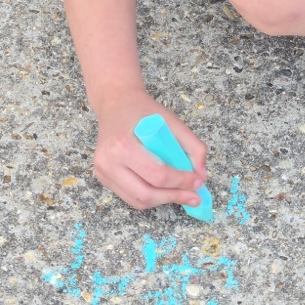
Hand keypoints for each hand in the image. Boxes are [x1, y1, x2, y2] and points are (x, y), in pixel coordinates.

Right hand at [92, 90, 207, 210]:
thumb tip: (201, 175)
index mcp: (123, 144)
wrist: (116, 104)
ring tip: (181, 194)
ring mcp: (103, 172)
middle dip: (173, 197)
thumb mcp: (172, 121)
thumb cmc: (143, 112)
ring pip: (137, 201)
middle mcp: (108, 161)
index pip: (157, 175)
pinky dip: (150, 197)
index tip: (198, 182)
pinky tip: (163, 190)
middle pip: (145, 194)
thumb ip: (192, 146)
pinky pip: (130, 197)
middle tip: (194, 196)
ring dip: (162, 200)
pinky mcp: (103, 178)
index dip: (181, 182)